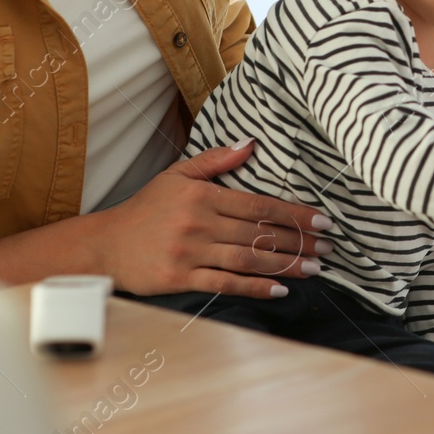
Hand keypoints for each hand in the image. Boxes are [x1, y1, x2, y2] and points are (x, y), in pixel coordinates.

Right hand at [93, 139, 333, 296]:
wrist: (105, 244)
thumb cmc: (146, 209)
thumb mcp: (176, 175)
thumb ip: (215, 160)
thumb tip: (251, 144)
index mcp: (202, 195)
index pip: (259, 205)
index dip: (294, 213)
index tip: (322, 220)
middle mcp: (198, 223)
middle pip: (259, 233)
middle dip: (299, 241)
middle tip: (328, 247)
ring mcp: (189, 252)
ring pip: (248, 260)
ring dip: (286, 265)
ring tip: (314, 268)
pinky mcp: (180, 278)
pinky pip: (225, 284)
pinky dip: (255, 288)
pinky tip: (280, 290)